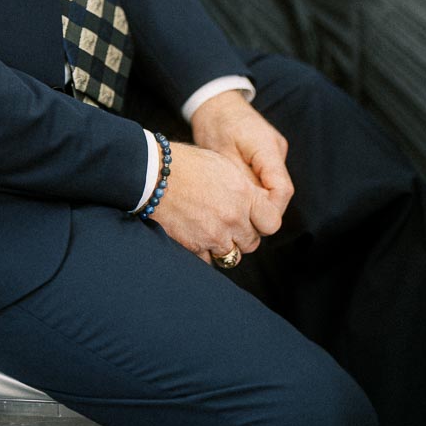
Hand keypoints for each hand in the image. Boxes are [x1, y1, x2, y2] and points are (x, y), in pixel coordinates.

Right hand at [148, 91, 293, 264]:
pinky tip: (196, 236)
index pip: (272, 223)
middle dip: (242, 235)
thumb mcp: (222, 165)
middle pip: (251, 242)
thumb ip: (242, 188)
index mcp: (244, 195)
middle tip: (227, 223)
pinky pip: (209, 261)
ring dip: (224, 246)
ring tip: (211, 230)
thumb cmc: (186, 164)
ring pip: (232, 255)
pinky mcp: (195, 247)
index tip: (255, 219)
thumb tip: (252, 202)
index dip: (263, 222)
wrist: (153, 174)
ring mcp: (214, 235)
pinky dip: (204, 252)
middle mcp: (233, 218)